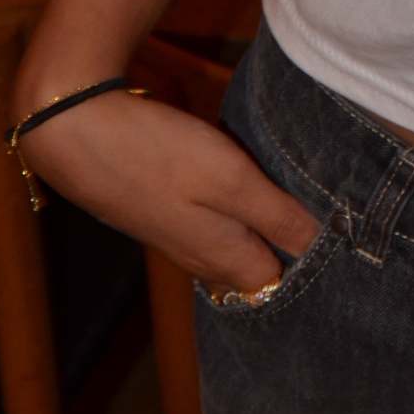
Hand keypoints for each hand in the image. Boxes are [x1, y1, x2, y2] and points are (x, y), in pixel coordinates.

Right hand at [10, 86, 322, 296]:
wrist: (74, 131)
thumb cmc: (159, 154)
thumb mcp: (230, 180)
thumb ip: (276, 216)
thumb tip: (323, 248)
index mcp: (222, 257)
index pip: (278, 282)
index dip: (309, 263)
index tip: (339, 235)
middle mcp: (199, 256)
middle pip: (253, 268)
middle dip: (287, 250)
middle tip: (322, 215)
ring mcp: (174, 235)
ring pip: (230, 244)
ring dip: (259, 227)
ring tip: (291, 200)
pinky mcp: (158, 210)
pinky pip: (208, 223)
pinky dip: (231, 210)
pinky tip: (241, 185)